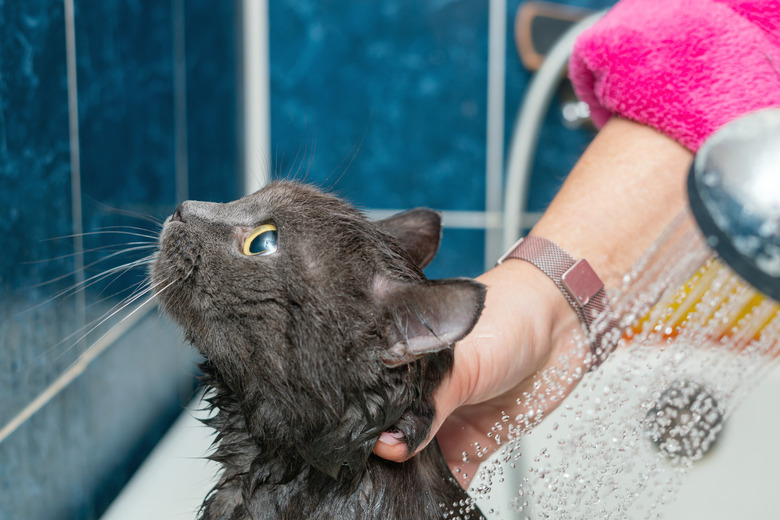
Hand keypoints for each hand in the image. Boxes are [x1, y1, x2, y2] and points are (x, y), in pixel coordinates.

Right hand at [374, 118, 692, 486]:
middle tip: (372, 478)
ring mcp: (445, 418)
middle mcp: (418, 391)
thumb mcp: (460, 359)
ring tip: (399, 491)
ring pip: (417, 459)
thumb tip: (390, 446)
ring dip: (411, 477)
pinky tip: (430, 498)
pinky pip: (452, 473)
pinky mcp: (472, 440)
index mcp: (402, 361)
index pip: (371, 399)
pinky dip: (442, 490)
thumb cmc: (507, 317)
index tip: (352, 449)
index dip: (363, 424)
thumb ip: (425, 404)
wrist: (563, 321)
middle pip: (390, 433)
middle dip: (383, 458)